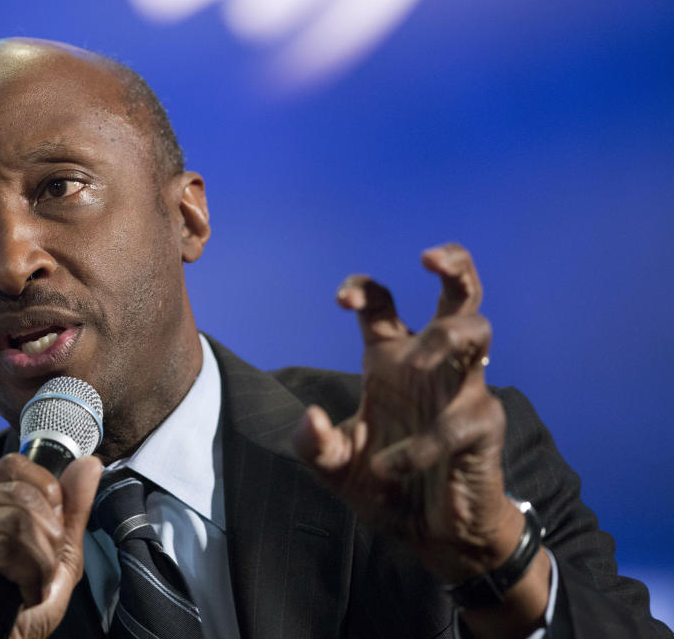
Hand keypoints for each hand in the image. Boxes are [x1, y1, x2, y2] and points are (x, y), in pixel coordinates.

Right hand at [0, 453, 101, 638]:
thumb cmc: (17, 616)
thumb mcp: (57, 557)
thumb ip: (72, 510)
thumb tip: (89, 464)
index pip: (15, 466)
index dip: (46, 500)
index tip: (45, 541)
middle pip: (24, 495)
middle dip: (49, 542)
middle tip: (37, 576)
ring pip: (20, 520)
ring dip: (40, 564)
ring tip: (27, 588)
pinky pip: (7, 544)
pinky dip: (27, 576)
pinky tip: (17, 596)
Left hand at [293, 244, 526, 581]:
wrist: (430, 535)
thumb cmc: (385, 484)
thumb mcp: (335, 465)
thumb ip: (313, 444)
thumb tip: (309, 415)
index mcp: (392, 360)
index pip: (383, 304)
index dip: (364, 288)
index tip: (343, 300)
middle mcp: (431, 365)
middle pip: (461, 293)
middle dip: (453, 263)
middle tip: (427, 258)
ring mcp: (463, 390)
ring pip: (478, 331)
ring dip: (446, 337)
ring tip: (418, 362)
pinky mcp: (483, 425)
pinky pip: (460, 419)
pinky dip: (423, 443)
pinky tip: (393, 467)